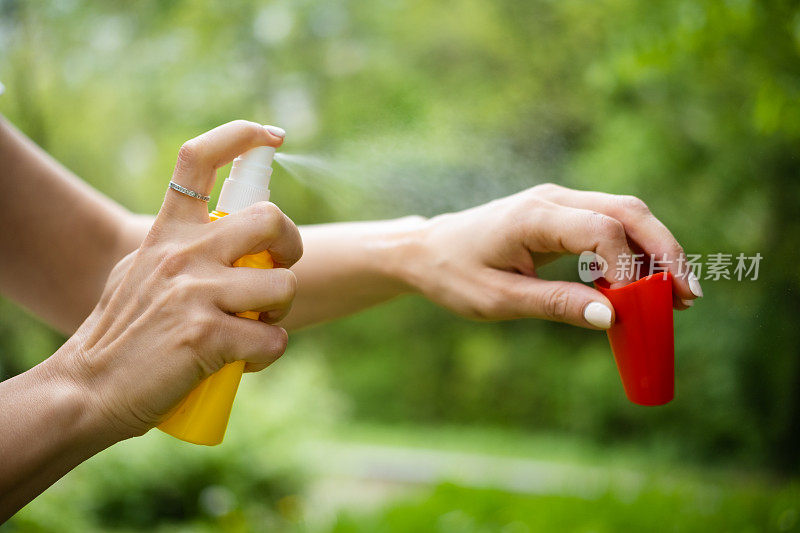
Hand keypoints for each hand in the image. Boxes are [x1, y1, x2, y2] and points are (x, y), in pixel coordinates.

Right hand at [46, 121, 301, 439]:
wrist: (88, 390)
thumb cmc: (121, 336)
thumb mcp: (140, 273)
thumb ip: (178, 252)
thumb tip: (223, 243)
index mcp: (167, 233)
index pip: (199, 158)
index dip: (241, 136)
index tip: (271, 135)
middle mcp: (184, 253)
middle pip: (270, 218)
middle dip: (291, 245)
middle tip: (278, 271)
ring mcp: (197, 293)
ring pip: (284, 284)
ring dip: (281, 310)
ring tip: (257, 325)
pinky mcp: (208, 336)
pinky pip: (274, 338)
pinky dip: (269, 352)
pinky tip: (246, 359)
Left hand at [409, 183, 700, 328]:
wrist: (428, 250)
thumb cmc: (454, 274)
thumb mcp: (498, 300)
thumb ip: (555, 305)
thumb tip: (612, 319)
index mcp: (533, 216)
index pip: (601, 230)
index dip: (629, 268)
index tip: (637, 309)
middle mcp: (552, 198)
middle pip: (628, 211)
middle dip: (664, 252)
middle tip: (688, 296)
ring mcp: (559, 201)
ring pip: (626, 214)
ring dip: (656, 250)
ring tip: (678, 295)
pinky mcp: (562, 213)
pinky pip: (610, 224)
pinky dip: (635, 251)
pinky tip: (646, 284)